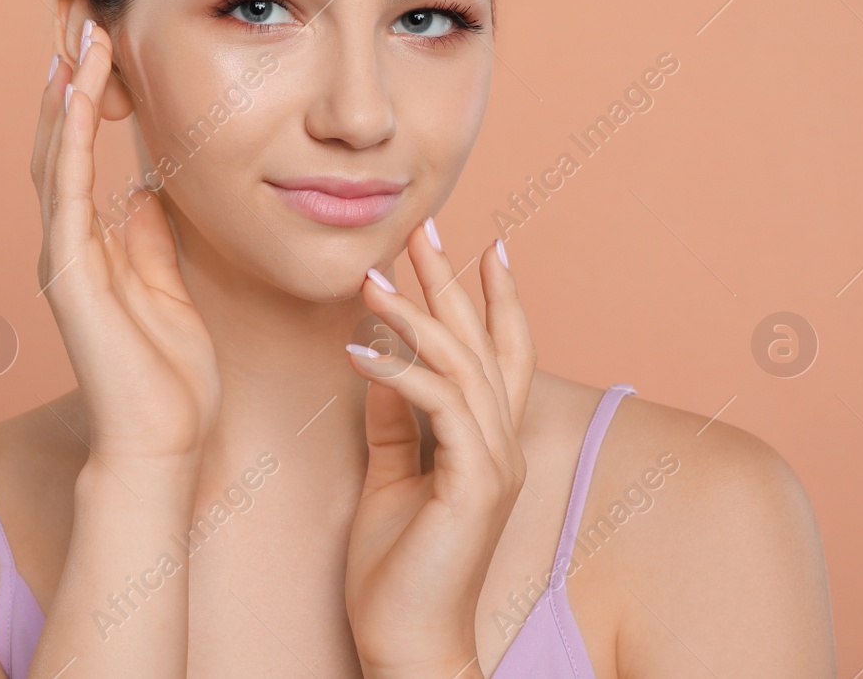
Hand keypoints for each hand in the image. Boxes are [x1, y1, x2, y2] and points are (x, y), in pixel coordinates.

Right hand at [32, 19, 221, 467]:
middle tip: (81, 22)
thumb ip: (150, 239)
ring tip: (80, 39)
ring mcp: (63, 257)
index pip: (82, 157)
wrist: (162, 441)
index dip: (89, 101)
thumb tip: (149, 190)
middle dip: (70, 84)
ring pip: (56, 157)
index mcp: (93, 247)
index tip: (102, 47)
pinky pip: (67, 191)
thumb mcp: (168, 288)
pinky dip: (71, 138)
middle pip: (60, 146)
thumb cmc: (170, 378)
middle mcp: (68, 245)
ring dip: (68, 97)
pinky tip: (80, 93)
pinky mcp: (68, 272)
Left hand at [342, 224, 536, 678]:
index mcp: (489, 440)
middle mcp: (504, 443)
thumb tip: (378, 356)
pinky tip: (358, 350)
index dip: (494, 296)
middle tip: (423, 226)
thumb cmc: (398, 566)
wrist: (406, 640)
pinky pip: (441, 407)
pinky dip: (400, 372)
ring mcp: (496, 463)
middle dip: (452, 279)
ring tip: (372, 278)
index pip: (502, 352)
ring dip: (417, 315)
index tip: (477, 243)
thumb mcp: (392, 472)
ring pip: (465, 365)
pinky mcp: (476, 484)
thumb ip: (395, 417)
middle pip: (485, 342)